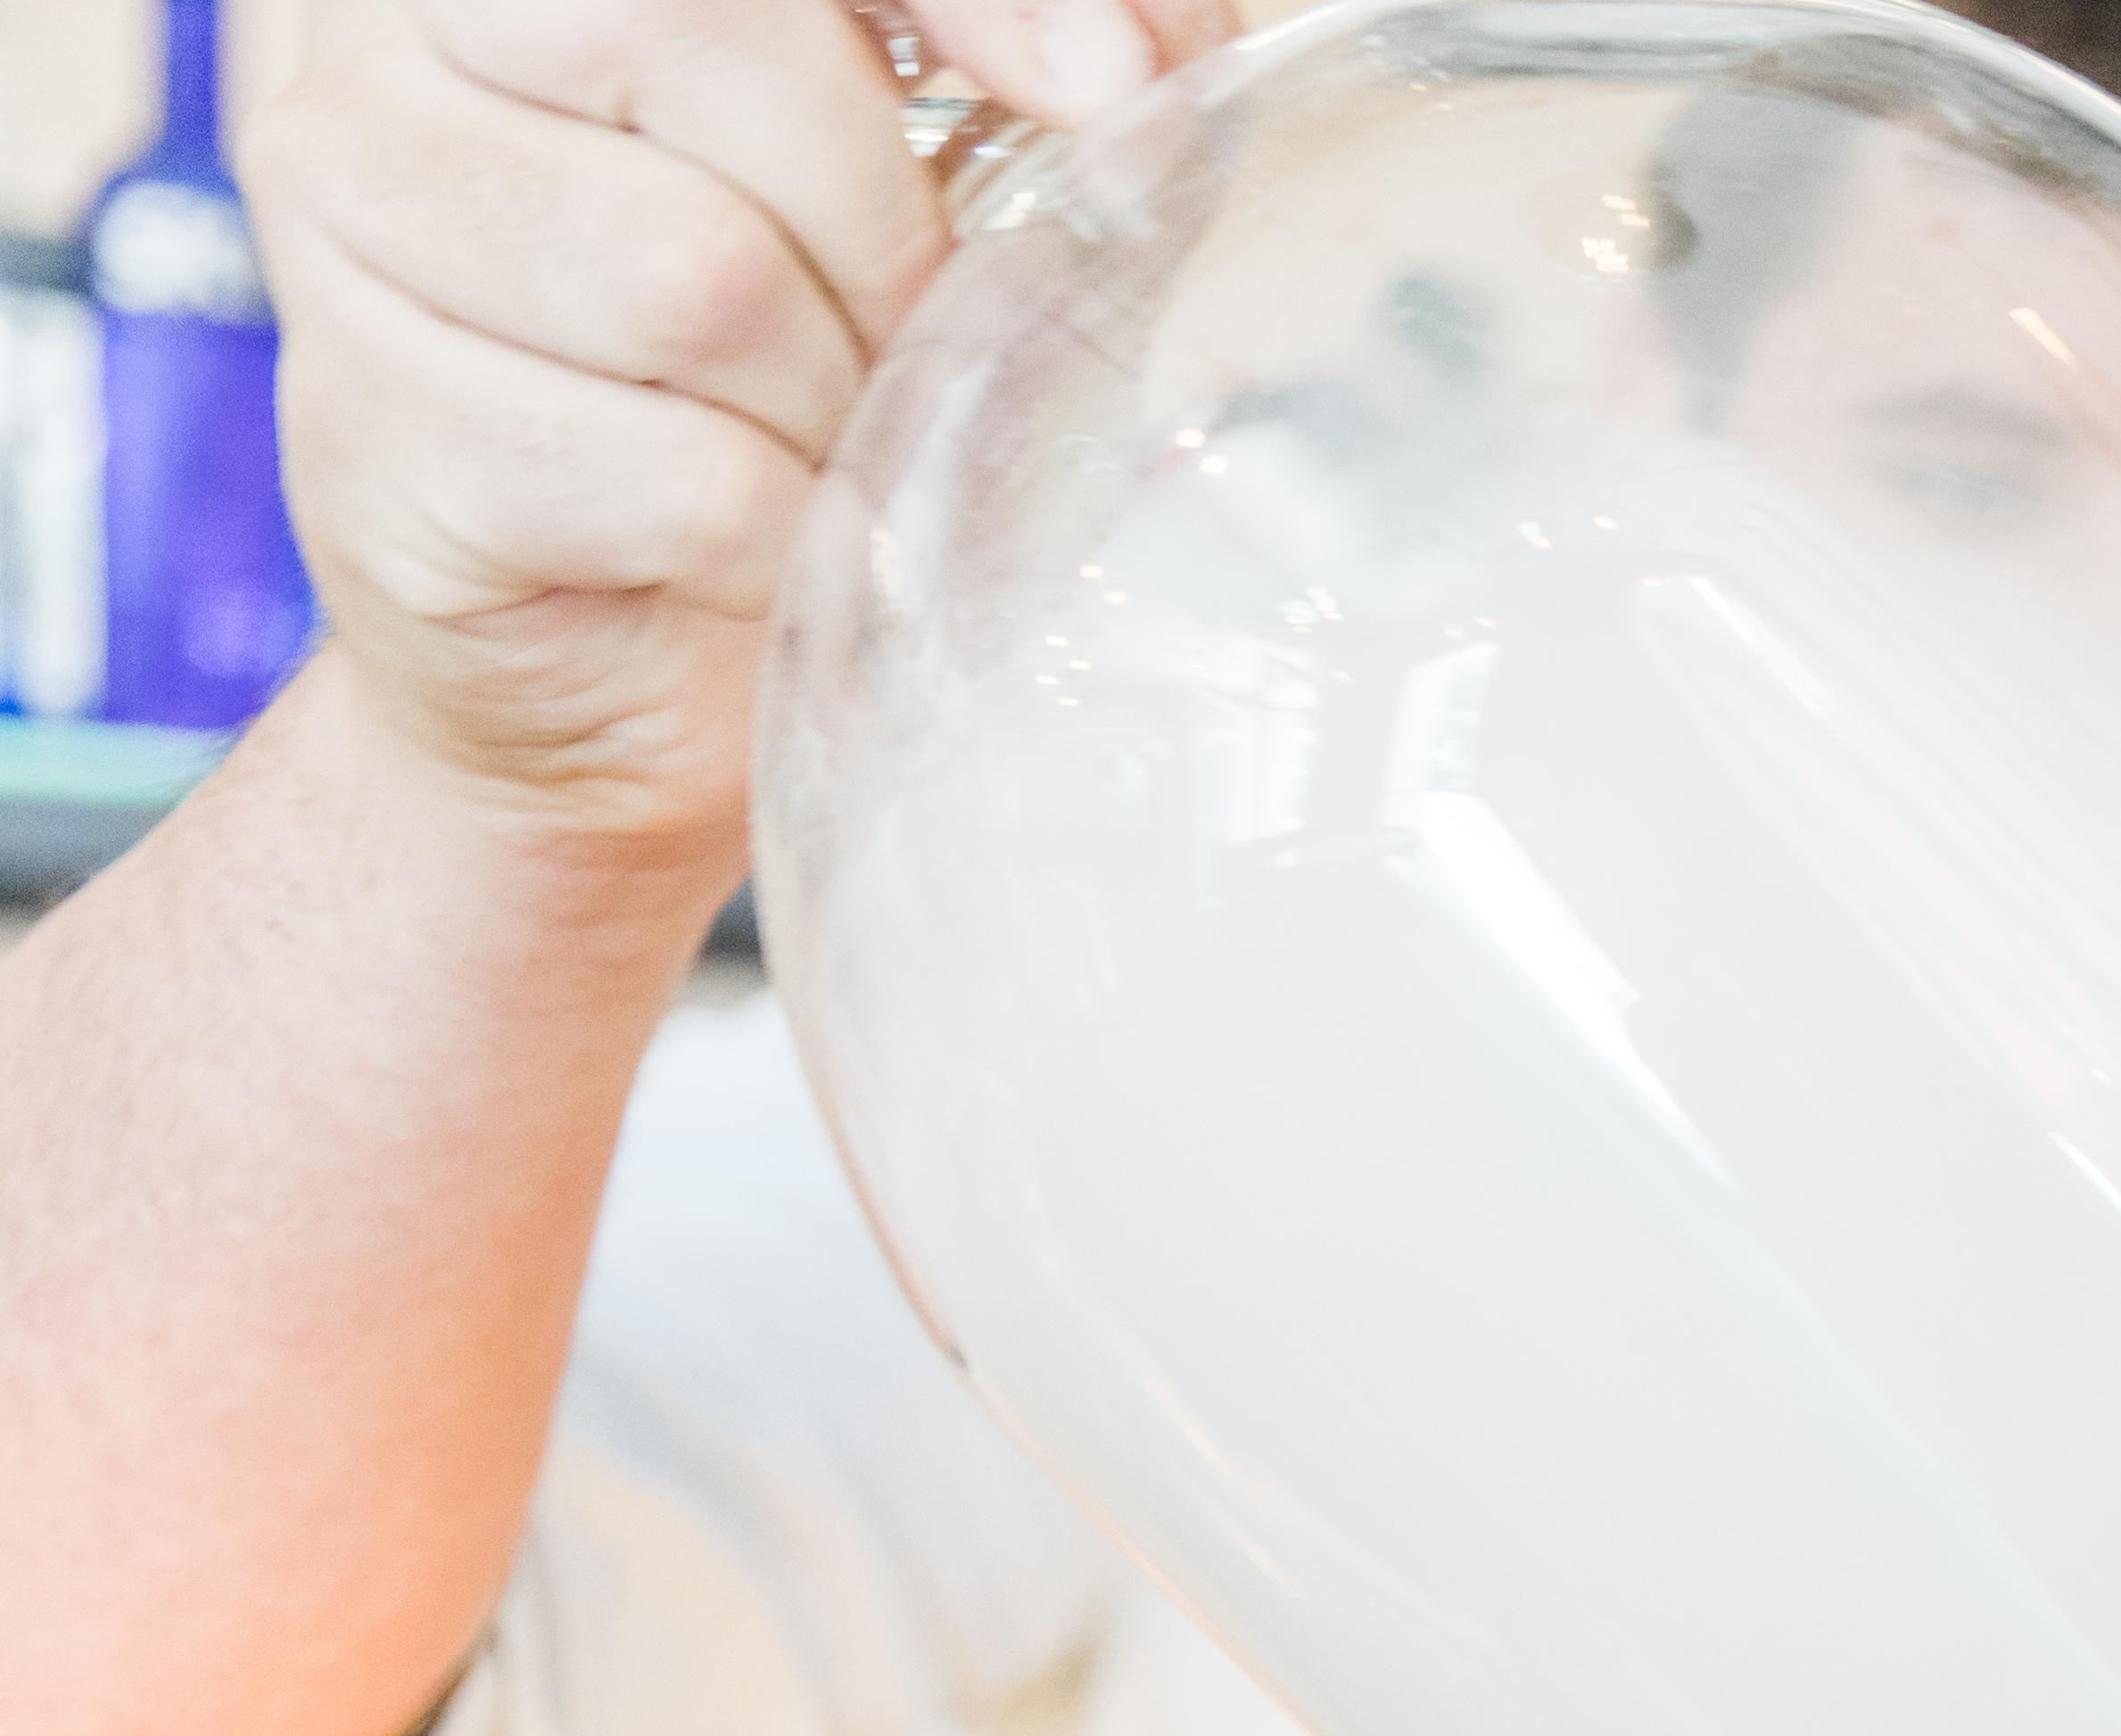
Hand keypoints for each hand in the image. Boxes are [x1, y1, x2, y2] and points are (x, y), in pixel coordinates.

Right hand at [246, 0, 1230, 862]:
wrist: (618, 662)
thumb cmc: (784, 390)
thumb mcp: (932, 203)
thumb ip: (1045, 84)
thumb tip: (1152, 61)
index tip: (1100, 86)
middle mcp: (384, 46)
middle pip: (696, 34)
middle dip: (876, 217)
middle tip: (904, 330)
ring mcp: (343, 220)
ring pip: (689, 271)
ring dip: (824, 396)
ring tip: (813, 438)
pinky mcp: (371, 428)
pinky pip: (673, 476)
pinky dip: (775, 539)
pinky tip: (747, 543)